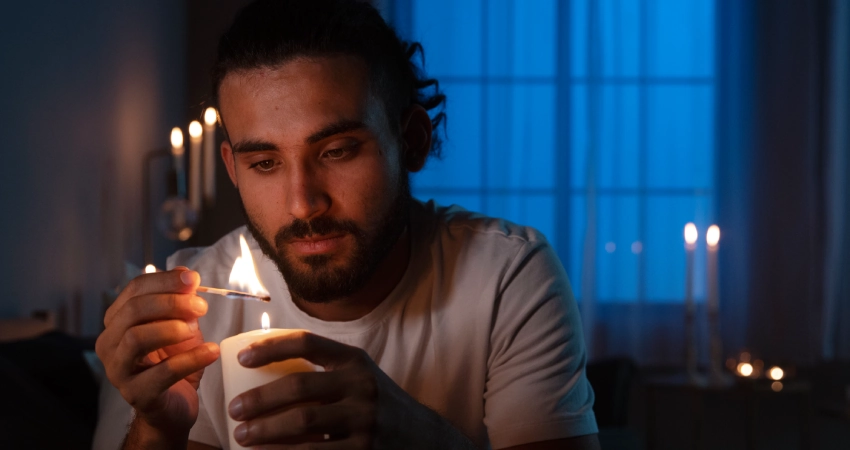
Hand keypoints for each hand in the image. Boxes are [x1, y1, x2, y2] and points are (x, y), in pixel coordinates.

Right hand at [95, 267, 219, 436]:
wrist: (174, 406)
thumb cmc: (174, 362)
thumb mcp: (181, 326)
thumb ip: (182, 303)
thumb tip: (188, 278)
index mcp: (118, 322)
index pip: (134, 290)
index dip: (164, 281)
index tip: (192, 279)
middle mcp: (110, 344)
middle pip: (133, 310)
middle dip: (171, 302)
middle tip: (200, 306)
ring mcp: (119, 371)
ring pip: (137, 338)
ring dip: (172, 328)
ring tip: (195, 330)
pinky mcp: (137, 394)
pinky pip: (163, 372)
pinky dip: (191, 358)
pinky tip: (211, 351)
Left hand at [228, 331, 474, 448]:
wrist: (422, 436)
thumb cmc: (376, 403)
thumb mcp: (359, 376)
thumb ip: (325, 369)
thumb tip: (264, 366)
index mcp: (355, 360)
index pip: (307, 343)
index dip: (271, 347)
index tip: (242, 358)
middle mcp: (362, 385)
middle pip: (299, 387)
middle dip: (259, 399)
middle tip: (234, 410)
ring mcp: (364, 420)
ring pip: (303, 424)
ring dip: (266, 431)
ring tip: (242, 436)